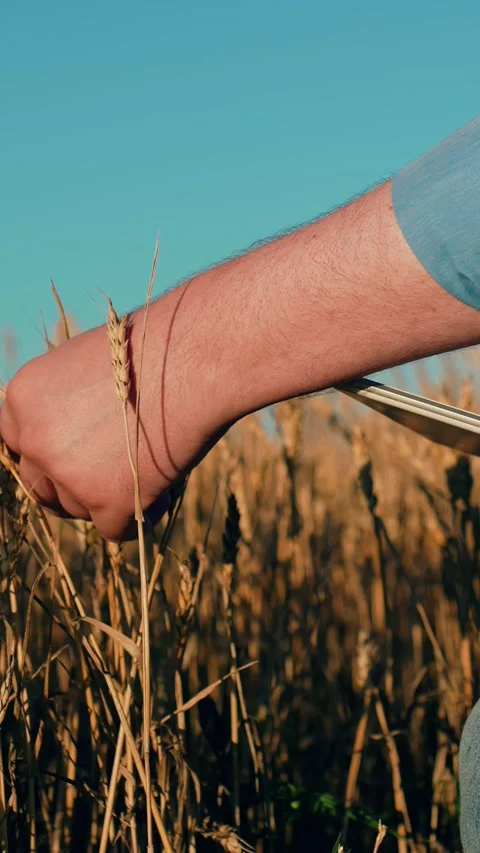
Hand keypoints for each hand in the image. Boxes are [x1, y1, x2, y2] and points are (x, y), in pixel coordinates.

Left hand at [0, 294, 225, 540]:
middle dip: (72, 487)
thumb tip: (77, 434)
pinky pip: (116, 529)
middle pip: (41, 485)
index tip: (71, 457)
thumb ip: (68, 401)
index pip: (15, 442)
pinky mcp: (108, 502)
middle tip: (109, 477)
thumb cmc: (154, 349)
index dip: (45, 454)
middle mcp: (35, 439)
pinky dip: (141, 514)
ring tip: (153, 470)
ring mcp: (69, 475)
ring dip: (108, 499)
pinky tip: (165, 491)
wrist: (194, 361)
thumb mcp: (89, 362)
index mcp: (24, 397)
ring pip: (78, 509)